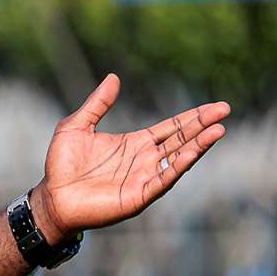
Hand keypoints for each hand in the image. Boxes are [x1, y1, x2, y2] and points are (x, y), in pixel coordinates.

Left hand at [30, 74, 228, 243]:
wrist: (52, 197)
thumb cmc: (62, 165)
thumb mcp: (76, 126)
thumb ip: (97, 104)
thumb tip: (114, 78)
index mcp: (135, 144)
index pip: (171, 128)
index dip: (193, 117)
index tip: (216, 107)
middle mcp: (145, 160)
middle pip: (181, 140)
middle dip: (202, 126)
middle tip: (225, 111)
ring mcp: (144, 178)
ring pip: (178, 159)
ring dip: (198, 145)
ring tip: (218, 130)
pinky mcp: (138, 195)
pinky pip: (163, 179)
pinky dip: (179, 166)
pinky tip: (193, 152)